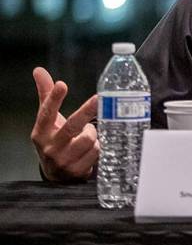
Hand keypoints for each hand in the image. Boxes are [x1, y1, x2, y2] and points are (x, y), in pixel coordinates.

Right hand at [31, 67, 99, 181]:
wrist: (57, 174)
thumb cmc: (54, 141)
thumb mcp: (48, 121)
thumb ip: (46, 96)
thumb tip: (39, 71)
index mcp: (41, 133)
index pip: (46, 113)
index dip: (54, 99)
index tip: (62, 84)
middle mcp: (51, 147)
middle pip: (72, 126)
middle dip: (87, 111)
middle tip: (99, 99)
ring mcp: (64, 161)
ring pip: (90, 139)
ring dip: (94, 135)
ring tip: (87, 136)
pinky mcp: (77, 171)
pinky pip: (97, 152)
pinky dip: (98, 148)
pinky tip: (91, 149)